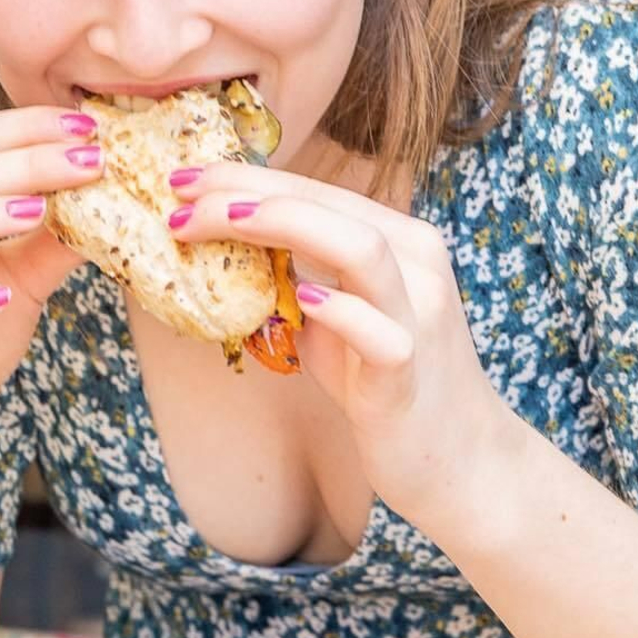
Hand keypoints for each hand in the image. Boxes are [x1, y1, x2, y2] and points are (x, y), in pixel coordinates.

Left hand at [166, 162, 511, 525]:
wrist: (458, 460)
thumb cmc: (384, 383)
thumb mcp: (335, 318)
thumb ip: (295, 277)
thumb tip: (219, 249)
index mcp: (398, 241)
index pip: (316, 190)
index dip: (247, 177)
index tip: (185, 179)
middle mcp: (416, 264)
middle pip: (329, 204)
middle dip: (247, 192)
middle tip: (179, 195)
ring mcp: (419, 314)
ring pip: (361, 248)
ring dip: (285, 226)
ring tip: (223, 224)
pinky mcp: (411, 370)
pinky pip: (379, 333)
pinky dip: (338, 311)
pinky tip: (299, 300)